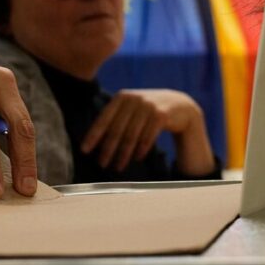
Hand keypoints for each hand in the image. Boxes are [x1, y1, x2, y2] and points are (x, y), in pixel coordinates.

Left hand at [81, 89, 214, 174]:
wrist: (179, 104)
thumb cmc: (148, 110)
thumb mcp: (132, 107)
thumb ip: (115, 117)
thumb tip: (93, 141)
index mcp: (122, 97)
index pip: (104, 118)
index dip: (93, 135)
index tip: (85, 151)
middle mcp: (134, 99)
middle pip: (117, 129)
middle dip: (108, 149)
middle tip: (102, 164)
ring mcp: (148, 106)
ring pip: (132, 135)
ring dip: (124, 154)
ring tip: (118, 167)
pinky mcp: (161, 115)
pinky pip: (148, 137)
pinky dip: (141, 149)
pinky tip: (137, 159)